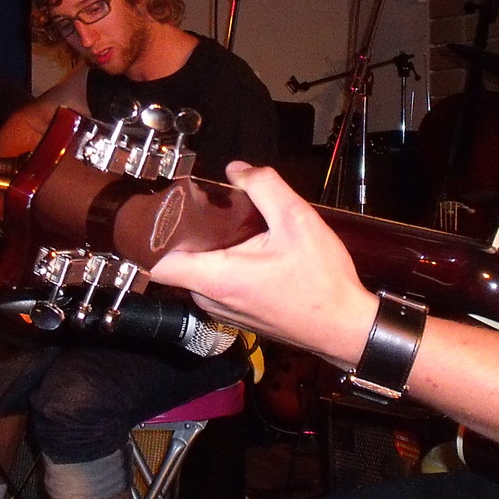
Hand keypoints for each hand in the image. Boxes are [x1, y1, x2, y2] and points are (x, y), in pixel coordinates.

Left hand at [149, 162, 375, 367]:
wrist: (346, 327)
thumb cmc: (322, 280)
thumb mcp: (298, 220)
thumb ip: (264, 186)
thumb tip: (236, 170)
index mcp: (217, 278)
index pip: (157, 264)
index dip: (153, 235)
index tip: (168, 210)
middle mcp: (211, 299)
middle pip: (178, 263)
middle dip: (189, 233)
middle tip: (212, 208)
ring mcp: (223, 311)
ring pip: (198, 273)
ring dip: (210, 250)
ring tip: (237, 227)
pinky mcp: (237, 315)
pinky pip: (216, 285)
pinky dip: (225, 265)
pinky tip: (252, 250)